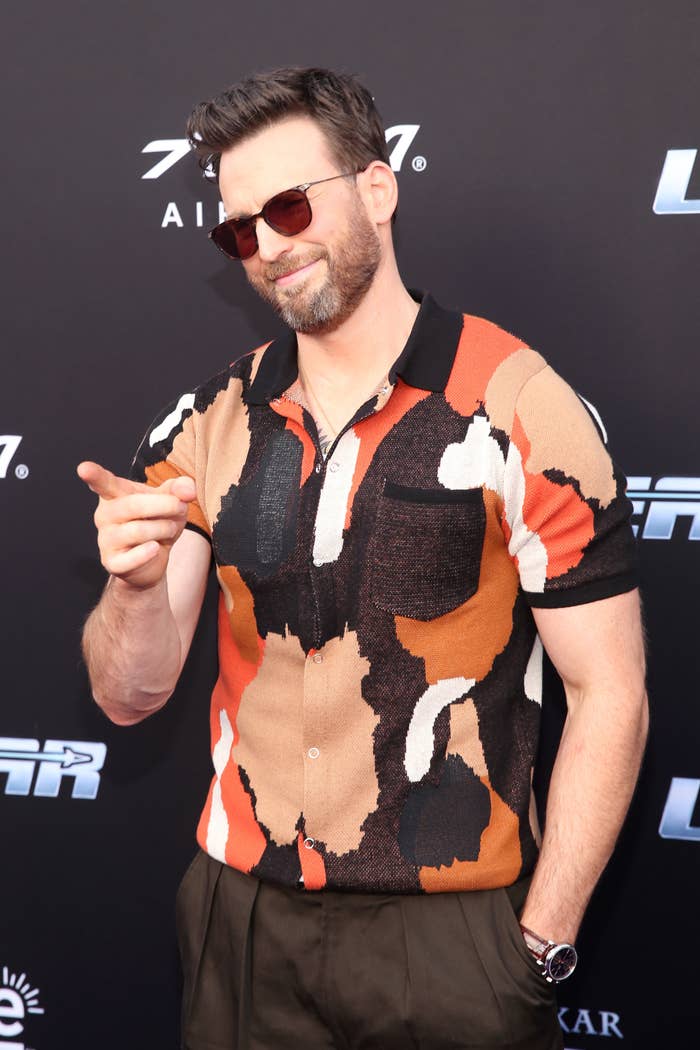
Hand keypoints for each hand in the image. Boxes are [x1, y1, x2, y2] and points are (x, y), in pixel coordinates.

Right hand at [77, 460, 196, 589]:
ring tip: (169, 530)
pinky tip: (155, 548)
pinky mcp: (112, 563)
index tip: (84, 469)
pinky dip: (146, 553)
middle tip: (181, 507)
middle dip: (164, 505)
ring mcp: (106, 540)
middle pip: (133, 505)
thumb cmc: (157, 522)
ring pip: (137, 530)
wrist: (152, 560)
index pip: (103, 483)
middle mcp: (105, 515)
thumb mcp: (170, 501)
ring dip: (163, 528)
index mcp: (114, 494)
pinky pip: (130, 558)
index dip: (94, 475)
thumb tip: (188, 489)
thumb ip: (179, 490)